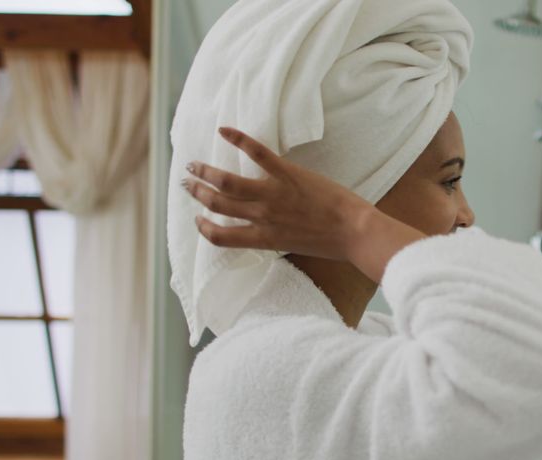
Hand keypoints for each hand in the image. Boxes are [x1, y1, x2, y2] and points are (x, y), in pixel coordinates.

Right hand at [184, 127, 425, 281]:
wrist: (355, 233)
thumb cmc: (331, 244)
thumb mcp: (295, 247)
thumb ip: (273, 237)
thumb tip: (262, 230)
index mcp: (263, 238)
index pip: (220, 237)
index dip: (204, 228)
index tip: (198, 219)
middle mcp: (262, 217)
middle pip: (217, 204)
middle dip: (196, 193)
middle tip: (186, 182)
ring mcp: (272, 194)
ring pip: (226, 181)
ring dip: (205, 171)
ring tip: (193, 163)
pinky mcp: (287, 174)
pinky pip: (257, 153)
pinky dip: (238, 139)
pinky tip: (223, 129)